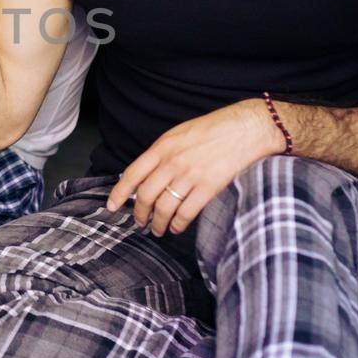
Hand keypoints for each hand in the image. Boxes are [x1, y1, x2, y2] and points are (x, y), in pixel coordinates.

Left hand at [105, 100, 284, 234]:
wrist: (246, 128)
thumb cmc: (214, 129)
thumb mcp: (180, 134)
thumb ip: (162, 153)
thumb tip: (147, 175)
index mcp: (163, 147)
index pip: (132, 174)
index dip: (119, 193)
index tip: (111, 206)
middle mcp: (172, 162)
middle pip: (146, 195)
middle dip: (139, 214)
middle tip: (139, 222)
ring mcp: (190, 175)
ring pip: (164, 207)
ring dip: (157, 223)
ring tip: (157, 229)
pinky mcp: (208, 187)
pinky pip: (186, 213)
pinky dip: (178, 224)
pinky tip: (176, 227)